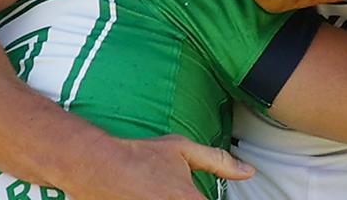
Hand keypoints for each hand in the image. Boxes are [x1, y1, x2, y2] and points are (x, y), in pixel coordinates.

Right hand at [61, 133, 253, 199]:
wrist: (98, 166)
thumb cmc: (140, 156)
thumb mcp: (182, 150)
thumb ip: (218, 161)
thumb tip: (248, 171)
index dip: (203, 199)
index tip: (197, 195)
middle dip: (188, 199)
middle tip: (172, 190)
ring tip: (163, 192)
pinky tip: (152, 195)